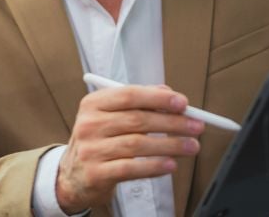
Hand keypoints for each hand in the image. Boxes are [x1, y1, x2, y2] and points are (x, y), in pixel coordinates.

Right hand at [55, 85, 204, 212]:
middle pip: (137, 120)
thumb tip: (168, 93)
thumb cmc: (98, 142)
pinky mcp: (97, 173)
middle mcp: (89, 125)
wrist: (73, 176)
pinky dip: (155, 166)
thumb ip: (136, 103)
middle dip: (172, 123)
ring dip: (170, 145)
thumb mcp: (109, 117)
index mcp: (93, 104)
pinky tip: (171, 164)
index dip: (158, 98)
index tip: (182, 103)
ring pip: (138, 144)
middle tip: (195, 126)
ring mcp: (91, 150)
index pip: (129, 95)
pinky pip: (131, 169)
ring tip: (191, 146)